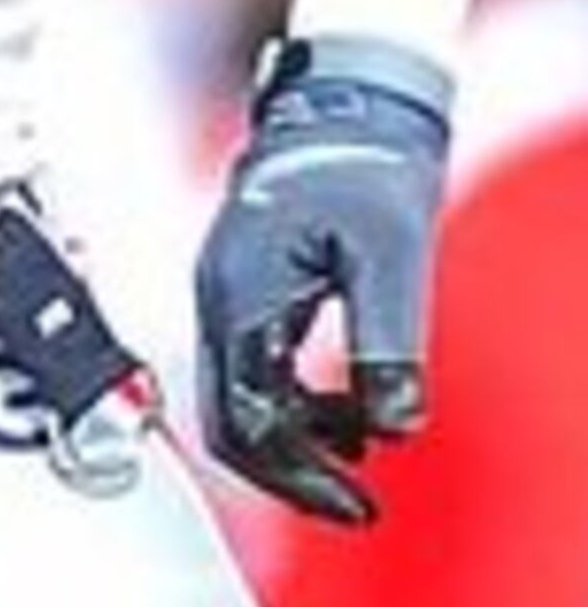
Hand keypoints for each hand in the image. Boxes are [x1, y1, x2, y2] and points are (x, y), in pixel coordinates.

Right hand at [193, 32, 451, 523]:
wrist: (345, 103)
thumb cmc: (366, 167)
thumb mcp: (391, 260)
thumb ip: (388, 346)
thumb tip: (392, 427)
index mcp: (239, 290)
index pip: (243, 416)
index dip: (297, 474)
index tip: (353, 503)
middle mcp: (215, 293)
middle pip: (223, 415)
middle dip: (286, 469)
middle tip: (352, 503)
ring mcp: (221, 287)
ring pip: (232, 393)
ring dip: (291, 436)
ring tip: (358, 449)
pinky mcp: (239, 284)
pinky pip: (247, 364)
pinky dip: (290, 401)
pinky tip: (341, 407)